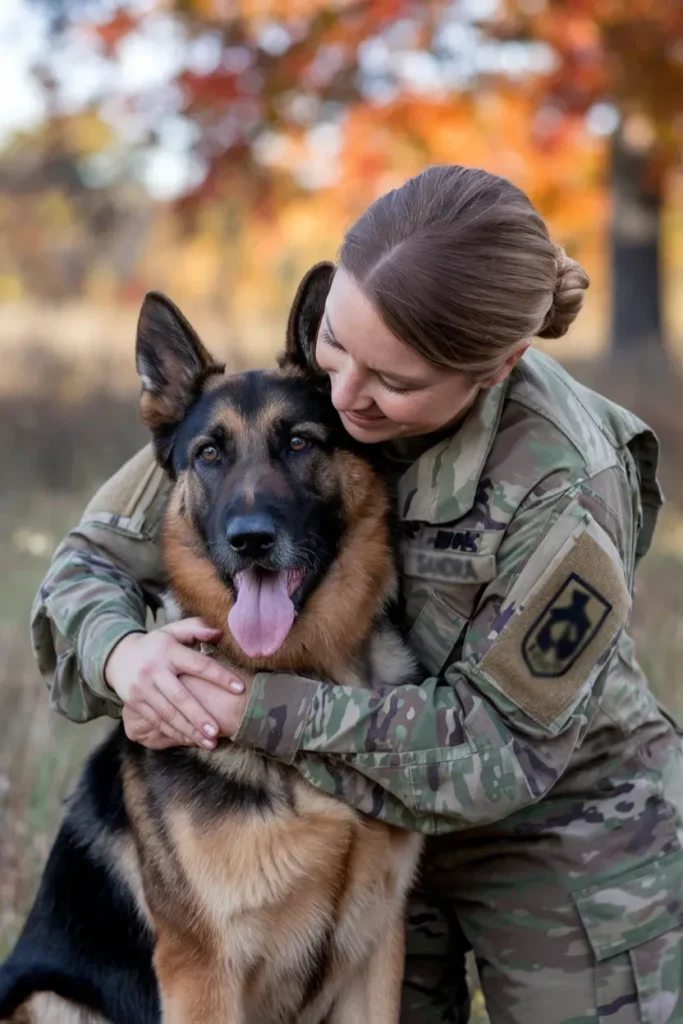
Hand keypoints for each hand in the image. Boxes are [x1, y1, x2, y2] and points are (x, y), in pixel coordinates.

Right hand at [105, 618, 245, 748]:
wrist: (118, 656)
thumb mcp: (174, 630)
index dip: (220, 676)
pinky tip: (191, 740)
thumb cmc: (156, 644)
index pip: (199, 665)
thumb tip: (220, 633)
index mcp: (169, 651)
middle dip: (199, 716)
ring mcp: (143, 689)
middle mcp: (155, 671)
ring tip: (209, 743)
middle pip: (180, 697)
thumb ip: (197, 628)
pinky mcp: (135, 703)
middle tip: (217, 730)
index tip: (240, 688)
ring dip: (189, 730)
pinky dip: (174, 733)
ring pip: (168, 714)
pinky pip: (157, 721)